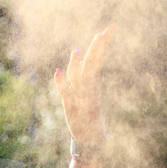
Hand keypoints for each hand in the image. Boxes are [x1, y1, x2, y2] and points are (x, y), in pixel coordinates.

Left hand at [53, 26, 113, 147]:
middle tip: (105, 32)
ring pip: (79, 76)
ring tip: (77, 49)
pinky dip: (60, 82)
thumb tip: (76, 58)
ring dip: (77, 63)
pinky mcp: (70, 105)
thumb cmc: (89, 115)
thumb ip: (81, 76)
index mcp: (93, 83)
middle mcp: (88, 87)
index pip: (98, 59)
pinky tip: (57, 71)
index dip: (102, 44)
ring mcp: (79, 96)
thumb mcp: (86, 92)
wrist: (91, 139)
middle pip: (92, 64)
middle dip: (98, 48)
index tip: (110, 28)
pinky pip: (65, 92)